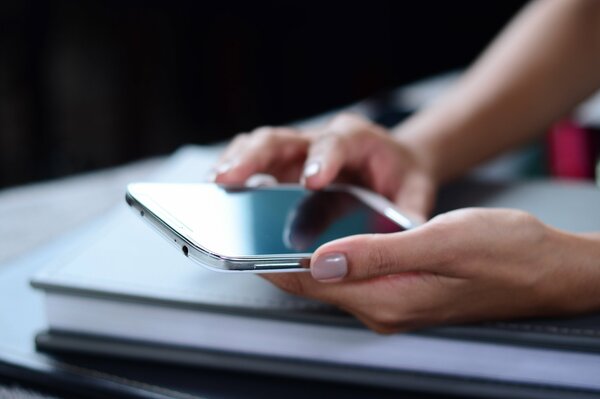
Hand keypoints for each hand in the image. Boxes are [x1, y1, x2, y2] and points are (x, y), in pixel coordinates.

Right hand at [212, 113, 436, 219]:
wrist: (394, 162)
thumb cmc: (400, 175)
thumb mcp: (415, 192)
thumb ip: (410, 213)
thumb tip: (405, 241)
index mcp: (357, 140)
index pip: (335, 143)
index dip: (322, 159)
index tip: (311, 180)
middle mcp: (321, 141)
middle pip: (282, 138)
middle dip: (254, 157)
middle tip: (232, 178)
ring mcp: (298, 152)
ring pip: (260, 146)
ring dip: (235, 163)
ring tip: (215, 186)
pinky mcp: (284, 166)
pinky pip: (254, 162)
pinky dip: (235, 173)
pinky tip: (219, 192)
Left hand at [262, 208, 599, 332]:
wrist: (548, 268)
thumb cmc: (506, 252)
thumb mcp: (439, 241)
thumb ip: (376, 253)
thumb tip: (321, 260)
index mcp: (388, 298)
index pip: (313, 285)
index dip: (274, 264)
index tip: (244, 243)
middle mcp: (386, 308)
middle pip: (318, 286)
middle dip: (283, 261)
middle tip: (255, 230)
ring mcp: (395, 303)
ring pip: (335, 282)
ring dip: (306, 259)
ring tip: (279, 231)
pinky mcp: (405, 294)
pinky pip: (356, 278)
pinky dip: (334, 259)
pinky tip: (327, 242)